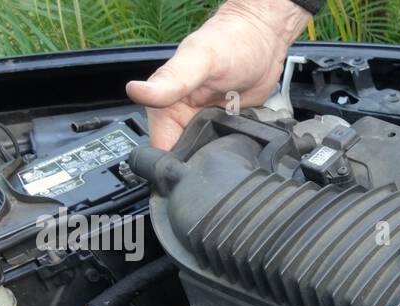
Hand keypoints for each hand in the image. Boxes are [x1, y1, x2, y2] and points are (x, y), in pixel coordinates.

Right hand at [126, 0, 309, 149]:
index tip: (191, 171)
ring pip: (205, 157)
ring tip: (231, 153)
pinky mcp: (225, 127)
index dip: (173, 164)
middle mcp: (182, 118)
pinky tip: (242, 147)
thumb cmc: (230, 41)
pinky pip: (225, 150)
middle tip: (219, 162)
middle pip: (185, 158)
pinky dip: (233, 153)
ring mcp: (205, 124)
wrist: (263, 38)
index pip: (162, 148)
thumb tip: (136, 91)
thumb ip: (172, 80)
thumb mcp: (199, 60)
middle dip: (200, 165)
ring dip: (217, 160)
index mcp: (166, 105)